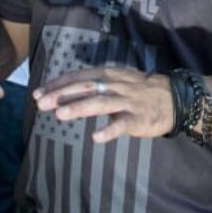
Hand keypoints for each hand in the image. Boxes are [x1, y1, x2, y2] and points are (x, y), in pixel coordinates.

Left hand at [32, 66, 174, 143]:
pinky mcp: (138, 118)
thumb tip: (64, 90)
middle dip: (62, 95)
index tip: (38, 93)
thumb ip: (93, 84)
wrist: (173, 98)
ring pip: (100, 103)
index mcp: (107, 75)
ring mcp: (127, 102)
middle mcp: (115, 85)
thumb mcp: (115, 80)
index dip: (58, 84)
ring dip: (79, 108)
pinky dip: (109, 130)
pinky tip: (95, 137)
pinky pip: (122, 125)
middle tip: (41, 104)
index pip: (78, 77)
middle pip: (85, 88)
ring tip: (60, 115)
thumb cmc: (138, 90)